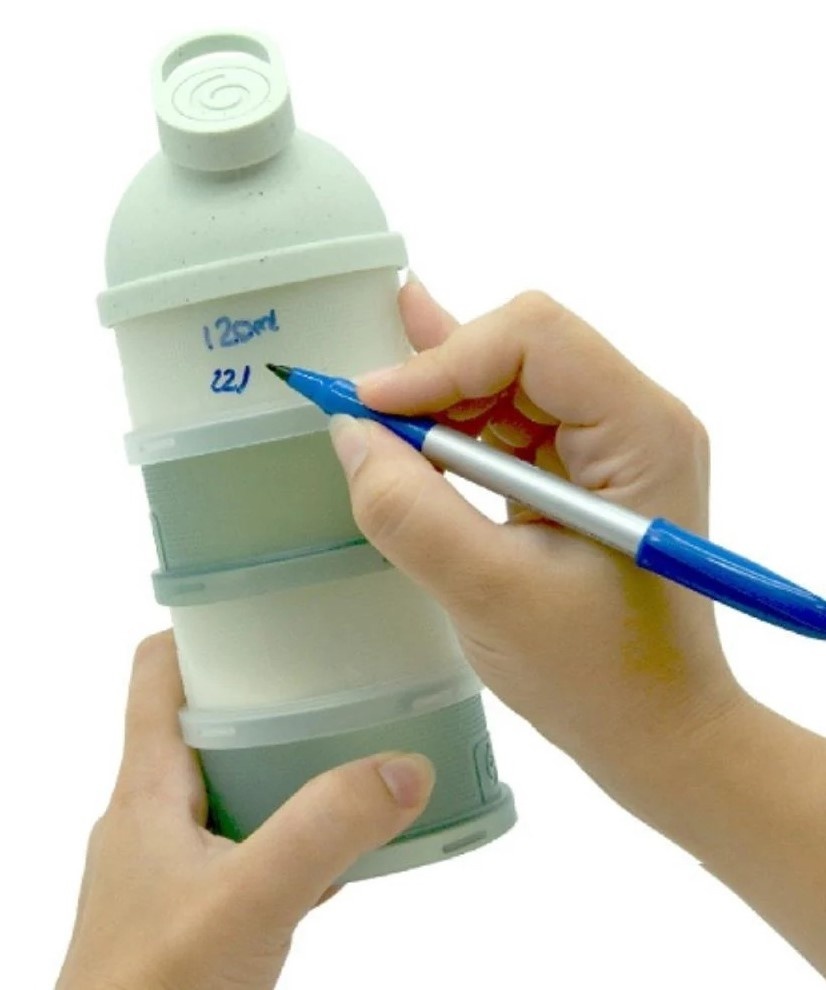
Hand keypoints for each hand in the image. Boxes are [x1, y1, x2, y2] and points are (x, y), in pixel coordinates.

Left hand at [57, 631, 434, 989]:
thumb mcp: (248, 899)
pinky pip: (253, 847)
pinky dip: (296, 833)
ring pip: (237, 786)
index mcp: (146, 789)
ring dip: (290, 765)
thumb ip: (325, 830)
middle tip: (340, 671)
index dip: (203, 628)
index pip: (158, 673)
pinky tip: (347, 846)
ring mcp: (174, 867)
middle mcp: (154, 816)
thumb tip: (406, 766)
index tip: (268, 603)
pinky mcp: (198, 911)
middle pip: (208, 722)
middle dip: (270, 693)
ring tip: (357, 746)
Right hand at [329, 283, 746, 803]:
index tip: (369, 407)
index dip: (444, 358)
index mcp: (641, 434)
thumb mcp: (491, 597)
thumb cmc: (599, 678)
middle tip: (360, 413)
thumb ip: (412, 512)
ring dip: (438, 397)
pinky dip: (454, 421)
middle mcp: (635, 420)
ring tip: (371, 410)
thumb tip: (350, 434)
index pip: (536, 339)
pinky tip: (407, 401)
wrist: (657, 729)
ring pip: (507, 379)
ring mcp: (611, 444)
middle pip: (520, 349)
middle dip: (436, 375)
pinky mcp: (583, 471)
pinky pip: (510, 422)